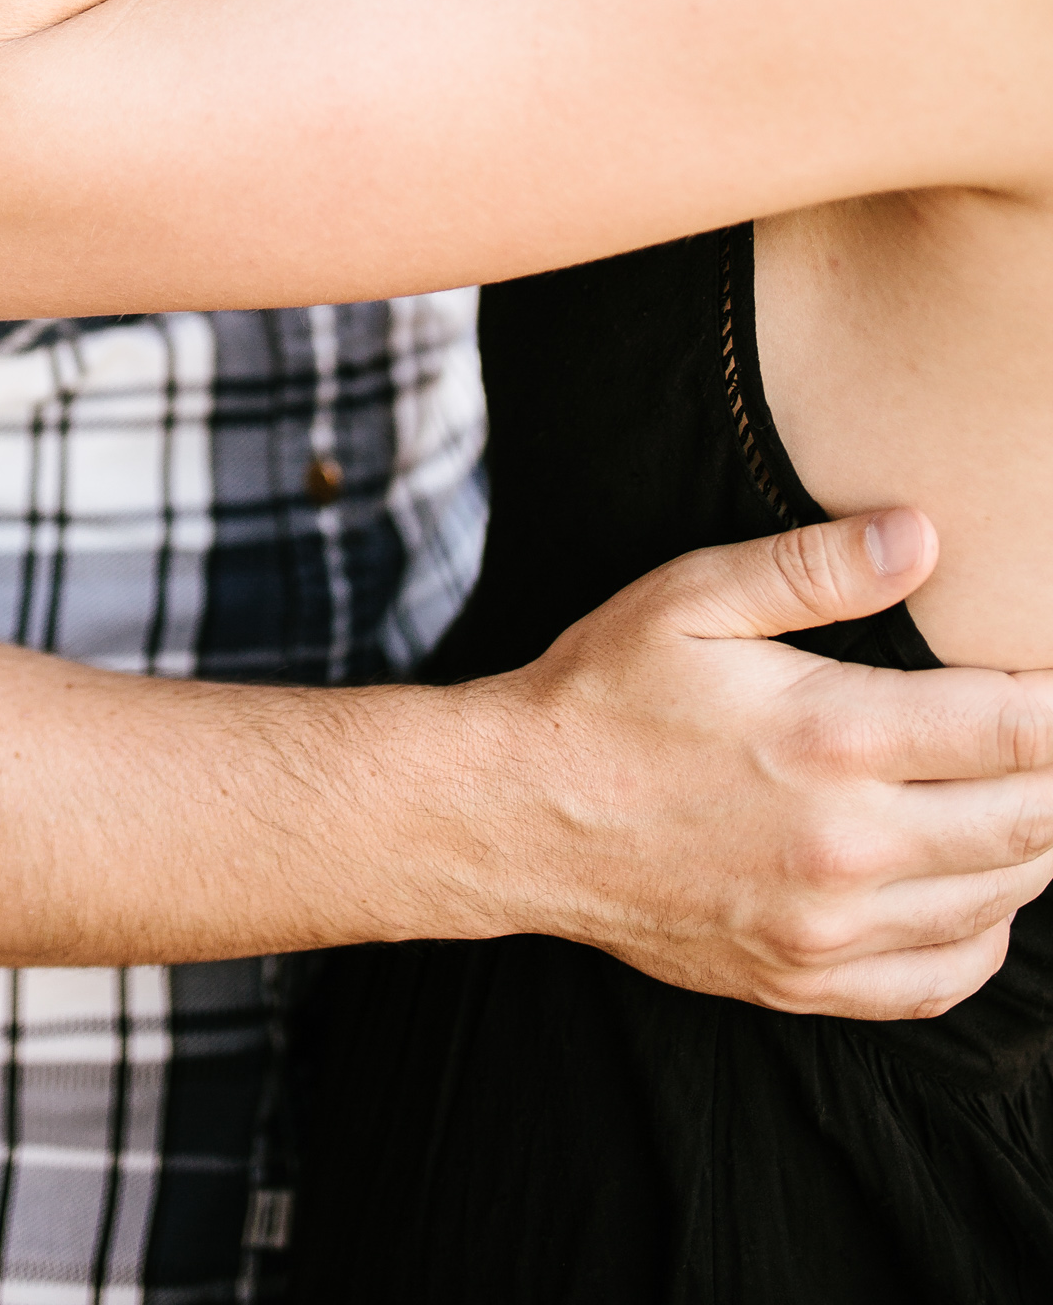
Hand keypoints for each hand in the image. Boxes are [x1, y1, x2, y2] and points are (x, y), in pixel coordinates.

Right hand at [484, 506, 1052, 1017]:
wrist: (516, 815)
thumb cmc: (604, 690)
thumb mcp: (692, 598)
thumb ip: (815, 567)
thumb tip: (926, 535)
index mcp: (830, 741)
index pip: (1017, 731)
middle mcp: (848, 847)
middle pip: (1035, 820)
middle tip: (1052, 724)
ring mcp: (832, 929)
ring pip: (1005, 899)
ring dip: (1038, 841)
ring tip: (1025, 783)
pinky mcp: (809, 980)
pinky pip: (947, 976)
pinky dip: (987, 928)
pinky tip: (976, 877)